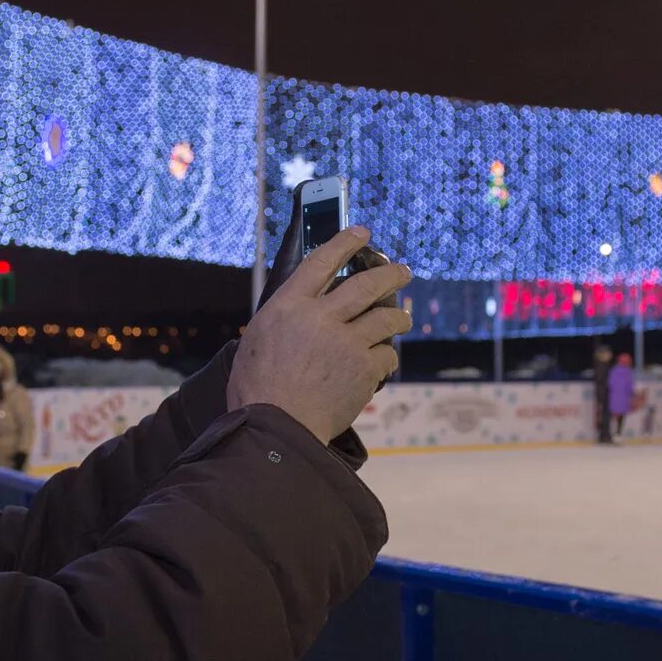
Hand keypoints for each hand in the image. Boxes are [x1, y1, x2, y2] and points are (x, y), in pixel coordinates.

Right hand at [230, 227, 411, 444]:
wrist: (277, 428)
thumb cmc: (257, 390)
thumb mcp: (257, 341)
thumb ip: (283, 319)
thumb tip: (302, 307)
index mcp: (288, 306)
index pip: (320, 261)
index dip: (344, 242)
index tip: (361, 232)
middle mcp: (320, 318)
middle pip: (366, 284)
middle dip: (391, 274)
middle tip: (403, 271)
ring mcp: (346, 343)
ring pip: (386, 319)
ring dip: (399, 317)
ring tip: (404, 319)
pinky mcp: (364, 369)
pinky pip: (387, 355)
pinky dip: (387, 358)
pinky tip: (384, 362)